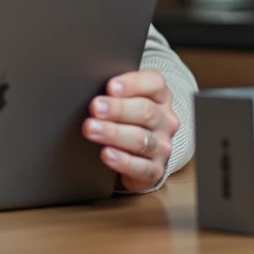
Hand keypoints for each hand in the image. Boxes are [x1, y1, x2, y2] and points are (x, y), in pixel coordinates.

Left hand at [82, 70, 179, 191]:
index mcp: (160, 97)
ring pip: (141, 139)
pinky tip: (106, 154)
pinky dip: (122, 161)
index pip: (154, 84)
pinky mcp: (155, 170)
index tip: (110, 87)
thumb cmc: (127, 120)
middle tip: (95, 108)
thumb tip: (88, 87)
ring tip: (91, 129)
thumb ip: (114, 93)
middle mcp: (165, 120)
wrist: (138, 156)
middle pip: (146, 111)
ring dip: (113, 133)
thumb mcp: (124, 101)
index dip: (133, 84)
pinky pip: (141, 167)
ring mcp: (162, 146)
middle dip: (117, 109)